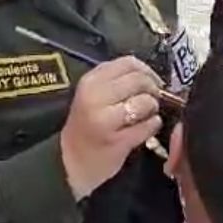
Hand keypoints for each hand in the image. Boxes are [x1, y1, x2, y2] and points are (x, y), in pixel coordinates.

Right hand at [60, 56, 163, 199]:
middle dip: (153, 90)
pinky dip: (153, 125)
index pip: (129, 63)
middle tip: (151, 99)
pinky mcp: (117, 141)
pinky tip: (145, 129)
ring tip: (146, 115)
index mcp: (90, 81)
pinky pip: (148, 125)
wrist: (69, 160)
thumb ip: (116, 80)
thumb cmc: (86, 124)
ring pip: (146, 102)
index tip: (152, 81)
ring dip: (153, 109)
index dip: (147, 71)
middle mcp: (96, 97)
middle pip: (140, 81)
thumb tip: (150, 75)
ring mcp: (105, 120)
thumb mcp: (93, 94)